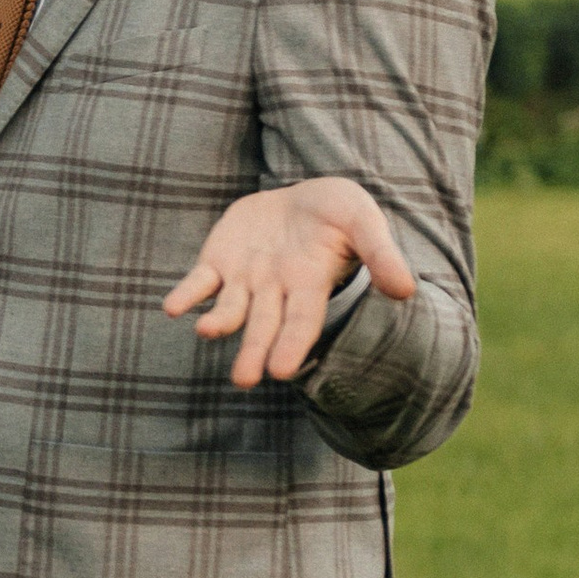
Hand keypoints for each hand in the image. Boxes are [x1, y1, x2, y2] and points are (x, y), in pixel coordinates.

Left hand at [164, 175, 416, 387]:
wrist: (300, 197)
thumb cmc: (338, 213)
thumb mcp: (364, 222)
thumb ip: (381, 254)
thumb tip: (406, 290)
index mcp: (310, 286)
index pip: (302, 322)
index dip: (292, 344)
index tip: (281, 369)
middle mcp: (274, 290)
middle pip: (264, 326)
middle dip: (254, 351)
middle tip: (245, 380)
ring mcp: (243, 279)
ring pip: (229, 310)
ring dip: (218, 322)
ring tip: (209, 331)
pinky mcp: (217, 262)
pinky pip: (198, 283)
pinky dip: (186, 295)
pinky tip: (172, 307)